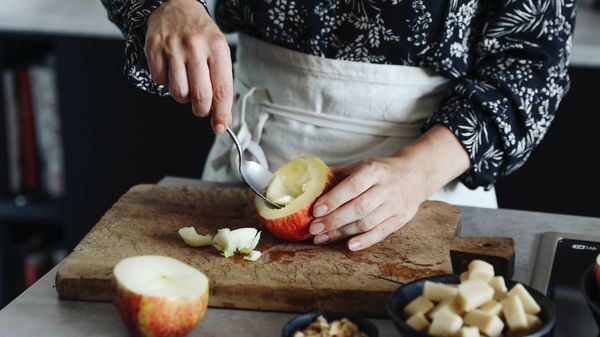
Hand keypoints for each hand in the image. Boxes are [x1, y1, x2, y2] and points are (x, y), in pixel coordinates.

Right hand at [145, 0, 232, 132]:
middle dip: (202, 110)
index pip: (222, 89)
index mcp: (217, 48)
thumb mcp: (218, 51)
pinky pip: (160, 82)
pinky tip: (172, 69)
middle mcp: (196, 47)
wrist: (176, 5)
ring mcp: (173, 48)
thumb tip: (221, 117)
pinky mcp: (154, 48)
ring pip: (179, 93)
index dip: (222, 113)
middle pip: (200, 96)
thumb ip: (221, 82)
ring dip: (183, 97)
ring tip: (186, 83)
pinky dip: (166, 82)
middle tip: (202, 107)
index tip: (220, 126)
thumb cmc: (201, 33)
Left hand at [308, 125, 471, 250]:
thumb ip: (339, 174)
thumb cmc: (381, 171)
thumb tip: (310, 184)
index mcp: (374, 171)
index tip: (315, 210)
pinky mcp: (399, 219)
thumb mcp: (362, 165)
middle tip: (313, 228)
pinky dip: (364, 241)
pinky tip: (348, 246)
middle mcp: (387, 188)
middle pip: (359, 208)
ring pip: (367, 223)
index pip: (352, 186)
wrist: (416, 175)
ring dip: (342, 233)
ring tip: (321, 238)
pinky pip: (381, 233)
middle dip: (333, 220)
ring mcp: (395, 205)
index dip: (333, 199)